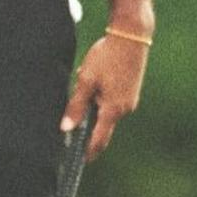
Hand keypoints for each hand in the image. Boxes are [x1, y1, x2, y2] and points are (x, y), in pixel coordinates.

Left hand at [61, 33, 148, 158]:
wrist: (130, 36)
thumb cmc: (106, 57)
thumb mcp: (86, 80)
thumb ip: (76, 105)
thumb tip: (66, 128)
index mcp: (113, 109)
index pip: (99, 139)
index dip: (88, 151)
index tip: (79, 160)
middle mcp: (125, 108)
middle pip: (102, 125)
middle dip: (87, 125)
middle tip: (70, 128)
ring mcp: (129, 100)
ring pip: (106, 110)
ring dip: (92, 105)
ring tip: (82, 84)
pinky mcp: (130, 90)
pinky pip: (111, 101)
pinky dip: (100, 97)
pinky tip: (92, 78)